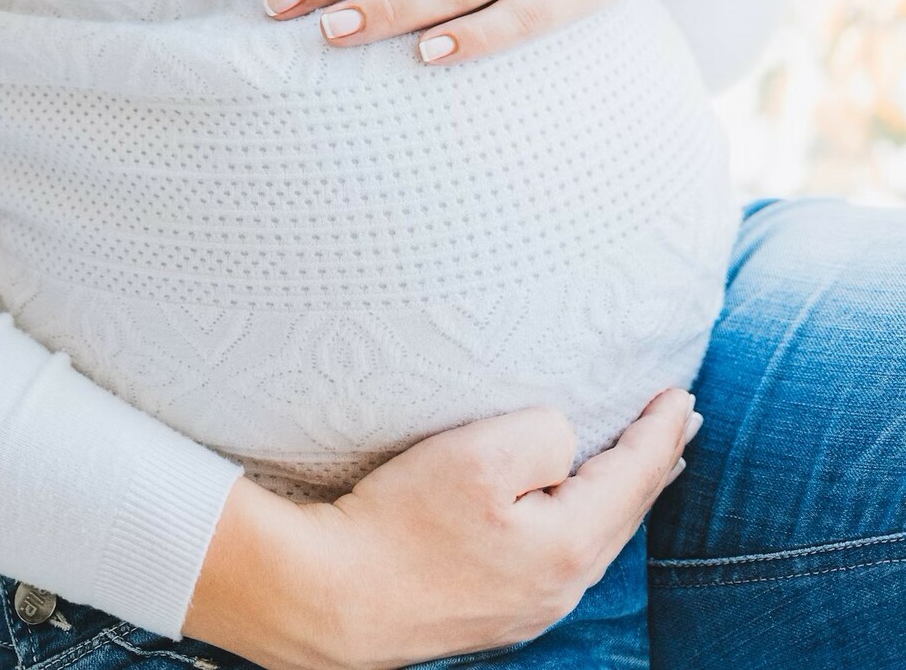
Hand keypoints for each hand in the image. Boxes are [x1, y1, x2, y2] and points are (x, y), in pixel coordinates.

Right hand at [183, 388, 701, 669]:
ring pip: (592, 540)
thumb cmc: (398, 522)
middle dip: (653, 464)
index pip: (634, 477)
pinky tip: (567, 513)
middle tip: (680, 423)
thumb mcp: (477, 454)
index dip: (660, 431)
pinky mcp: (489, 613)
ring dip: (618, 495)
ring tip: (639, 466)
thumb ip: (543, 435)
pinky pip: (557, 558)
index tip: (682, 395)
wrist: (327, 598)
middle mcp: (559, 588)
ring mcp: (525, 608)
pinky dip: (579, 522)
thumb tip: (563, 446)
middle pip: (623, 514)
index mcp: (568, 547)